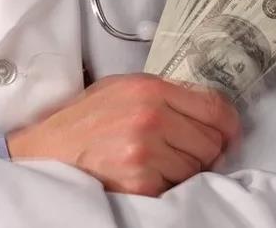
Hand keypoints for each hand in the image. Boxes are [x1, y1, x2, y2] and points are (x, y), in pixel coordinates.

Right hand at [7, 74, 240, 196]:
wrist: (47, 149)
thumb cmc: (82, 120)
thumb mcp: (121, 89)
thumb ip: (163, 92)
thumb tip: (207, 109)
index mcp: (149, 89)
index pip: (215, 106)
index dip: (228, 123)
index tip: (228, 133)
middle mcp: (151, 116)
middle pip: (211, 140)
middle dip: (203, 149)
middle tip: (180, 149)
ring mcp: (145, 151)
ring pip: (197, 167)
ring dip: (184, 169)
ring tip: (154, 160)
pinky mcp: (140, 181)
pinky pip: (176, 187)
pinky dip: (166, 185)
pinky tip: (144, 173)